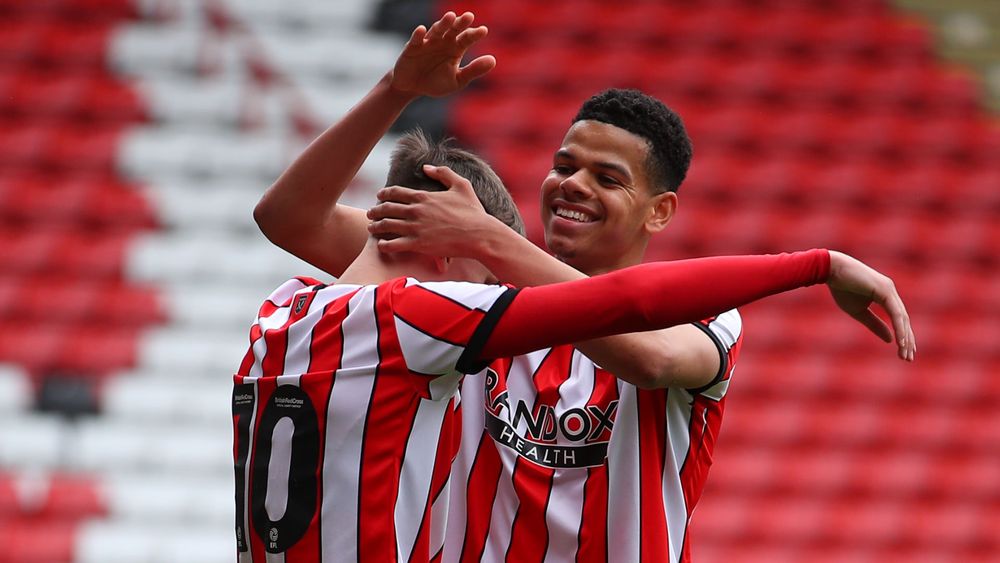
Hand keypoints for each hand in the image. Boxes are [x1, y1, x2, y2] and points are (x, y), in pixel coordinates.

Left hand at [367, 164, 496, 257]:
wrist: (480, 235)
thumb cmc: (473, 211)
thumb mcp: (462, 185)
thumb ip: (443, 173)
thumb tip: (426, 167)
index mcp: (424, 196)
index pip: (395, 192)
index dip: (384, 194)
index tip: (379, 196)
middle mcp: (416, 211)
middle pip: (387, 209)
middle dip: (376, 210)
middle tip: (370, 213)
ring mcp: (416, 228)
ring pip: (387, 226)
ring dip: (376, 226)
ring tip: (371, 228)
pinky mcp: (418, 245)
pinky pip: (394, 245)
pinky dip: (384, 245)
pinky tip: (381, 245)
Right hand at [390, 12, 495, 97]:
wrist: (412, 88)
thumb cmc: (436, 82)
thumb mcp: (457, 80)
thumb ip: (474, 70)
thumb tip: (493, 61)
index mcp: (456, 48)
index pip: (467, 38)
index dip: (474, 34)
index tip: (483, 31)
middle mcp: (443, 41)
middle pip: (453, 30)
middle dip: (460, 23)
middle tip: (469, 17)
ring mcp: (427, 43)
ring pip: (436, 31)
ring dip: (443, 24)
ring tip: (451, 17)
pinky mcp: (412, 48)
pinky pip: (416, 40)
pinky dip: (418, 34)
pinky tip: (422, 30)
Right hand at [826, 251, 915, 360]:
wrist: (831, 270)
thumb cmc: (842, 288)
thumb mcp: (859, 311)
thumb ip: (874, 324)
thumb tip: (890, 340)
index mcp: (886, 295)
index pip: (899, 318)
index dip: (902, 336)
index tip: (904, 352)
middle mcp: (891, 292)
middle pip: (904, 320)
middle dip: (907, 340)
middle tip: (908, 358)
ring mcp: (889, 290)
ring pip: (902, 318)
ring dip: (905, 337)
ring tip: (905, 353)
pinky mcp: (885, 290)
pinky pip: (895, 313)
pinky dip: (899, 328)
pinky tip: (900, 341)